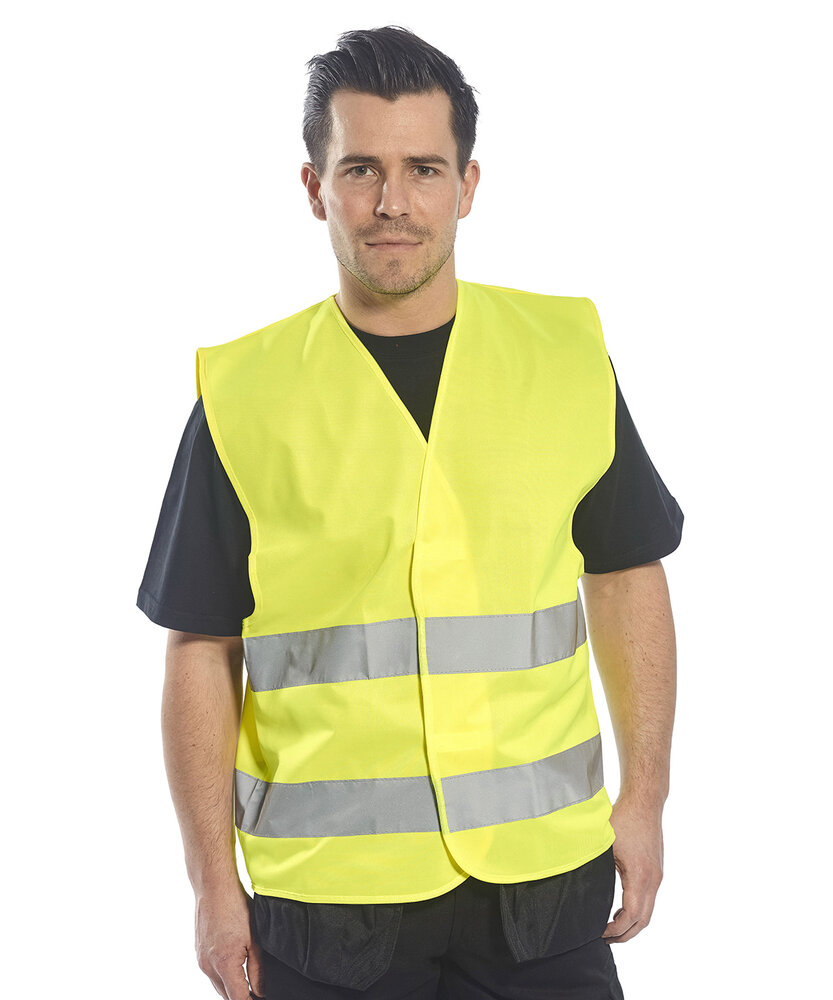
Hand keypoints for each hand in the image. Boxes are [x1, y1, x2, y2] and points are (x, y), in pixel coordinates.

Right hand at [195, 882, 263, 998]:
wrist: (214, 887)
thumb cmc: (236, 907)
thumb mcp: (255, 939)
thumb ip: (258, 970)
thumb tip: (260, 991)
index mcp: (224, 964)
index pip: (237, 999)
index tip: (260, 998)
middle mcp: (208, 966)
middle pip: (226, 995)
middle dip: (240, 996)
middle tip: (257, 991)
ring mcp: (201, 959)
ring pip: (217, 985)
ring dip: (231, 987)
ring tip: (248, 981)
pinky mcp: (199, 952)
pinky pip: (211, 972)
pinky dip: (222, 975)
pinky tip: (234, 966)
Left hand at [602, 796, 663, 942]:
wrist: (644, 802)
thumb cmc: (623, 818)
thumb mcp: (604, 842)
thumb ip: (595, 864)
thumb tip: (575, 877)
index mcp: (640, 876)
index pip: (631, 915)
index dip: (616, 930)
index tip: (600, 933)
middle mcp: (653, 879)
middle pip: (643, 921)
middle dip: (625, 934)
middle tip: (605, 939)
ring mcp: (657, 875)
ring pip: (648, 911)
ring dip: (632, 923)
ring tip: (612, 928)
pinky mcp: (656, 870)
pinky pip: (649, 899)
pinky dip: (637, 910)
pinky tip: (621, 909)